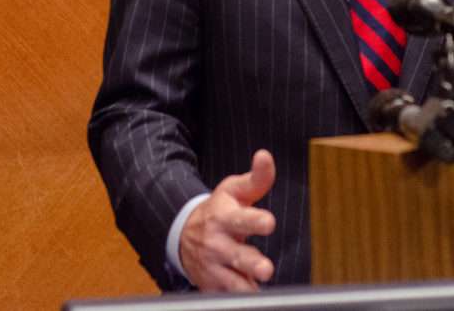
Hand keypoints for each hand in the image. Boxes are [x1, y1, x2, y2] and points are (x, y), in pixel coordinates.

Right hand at [180, 149, 276, 291]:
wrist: (184, 233)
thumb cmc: (219, 210)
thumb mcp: (234, 190)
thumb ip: (256, 178)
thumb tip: (265, 156)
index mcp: (224, 217)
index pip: (241, 219)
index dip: (255, 220)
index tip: (269, 222)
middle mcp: (218, 243)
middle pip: (237, 255)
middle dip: (252, 263)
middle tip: (267, 269)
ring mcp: (213, 267)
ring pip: (231, 283)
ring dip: (245, 287)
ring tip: (258, 290)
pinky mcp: (211, 285)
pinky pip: (226, 297)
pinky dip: (239, 298)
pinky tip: (252, 297)